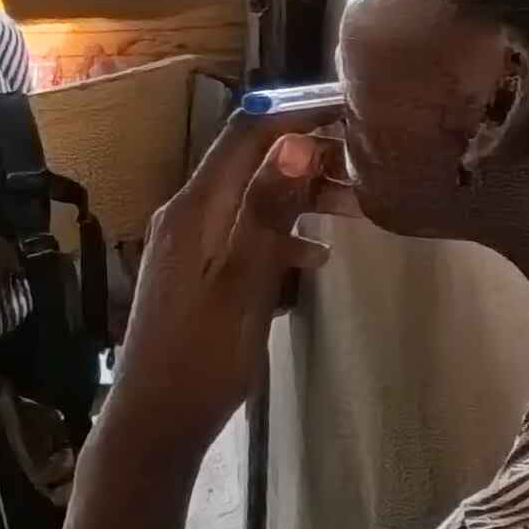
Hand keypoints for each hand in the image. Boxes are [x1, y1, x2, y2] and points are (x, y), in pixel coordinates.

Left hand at [98, 104, 338, 453]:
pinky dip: (284, 236)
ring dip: (303, 197)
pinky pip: (247, 236)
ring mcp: (191, 245)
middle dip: (309, 155)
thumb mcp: (244, 283)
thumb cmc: (203, 357)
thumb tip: (292, 142)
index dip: (298, 113)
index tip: (354, 108)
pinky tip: (319, 258)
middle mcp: (187, 215)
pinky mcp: (200, 274)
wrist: (158, 420)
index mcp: (194, 209)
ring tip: (360, 207)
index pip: (247, 134)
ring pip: (254, 200)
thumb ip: (267, 213)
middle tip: (370, 166)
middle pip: (253, 162)